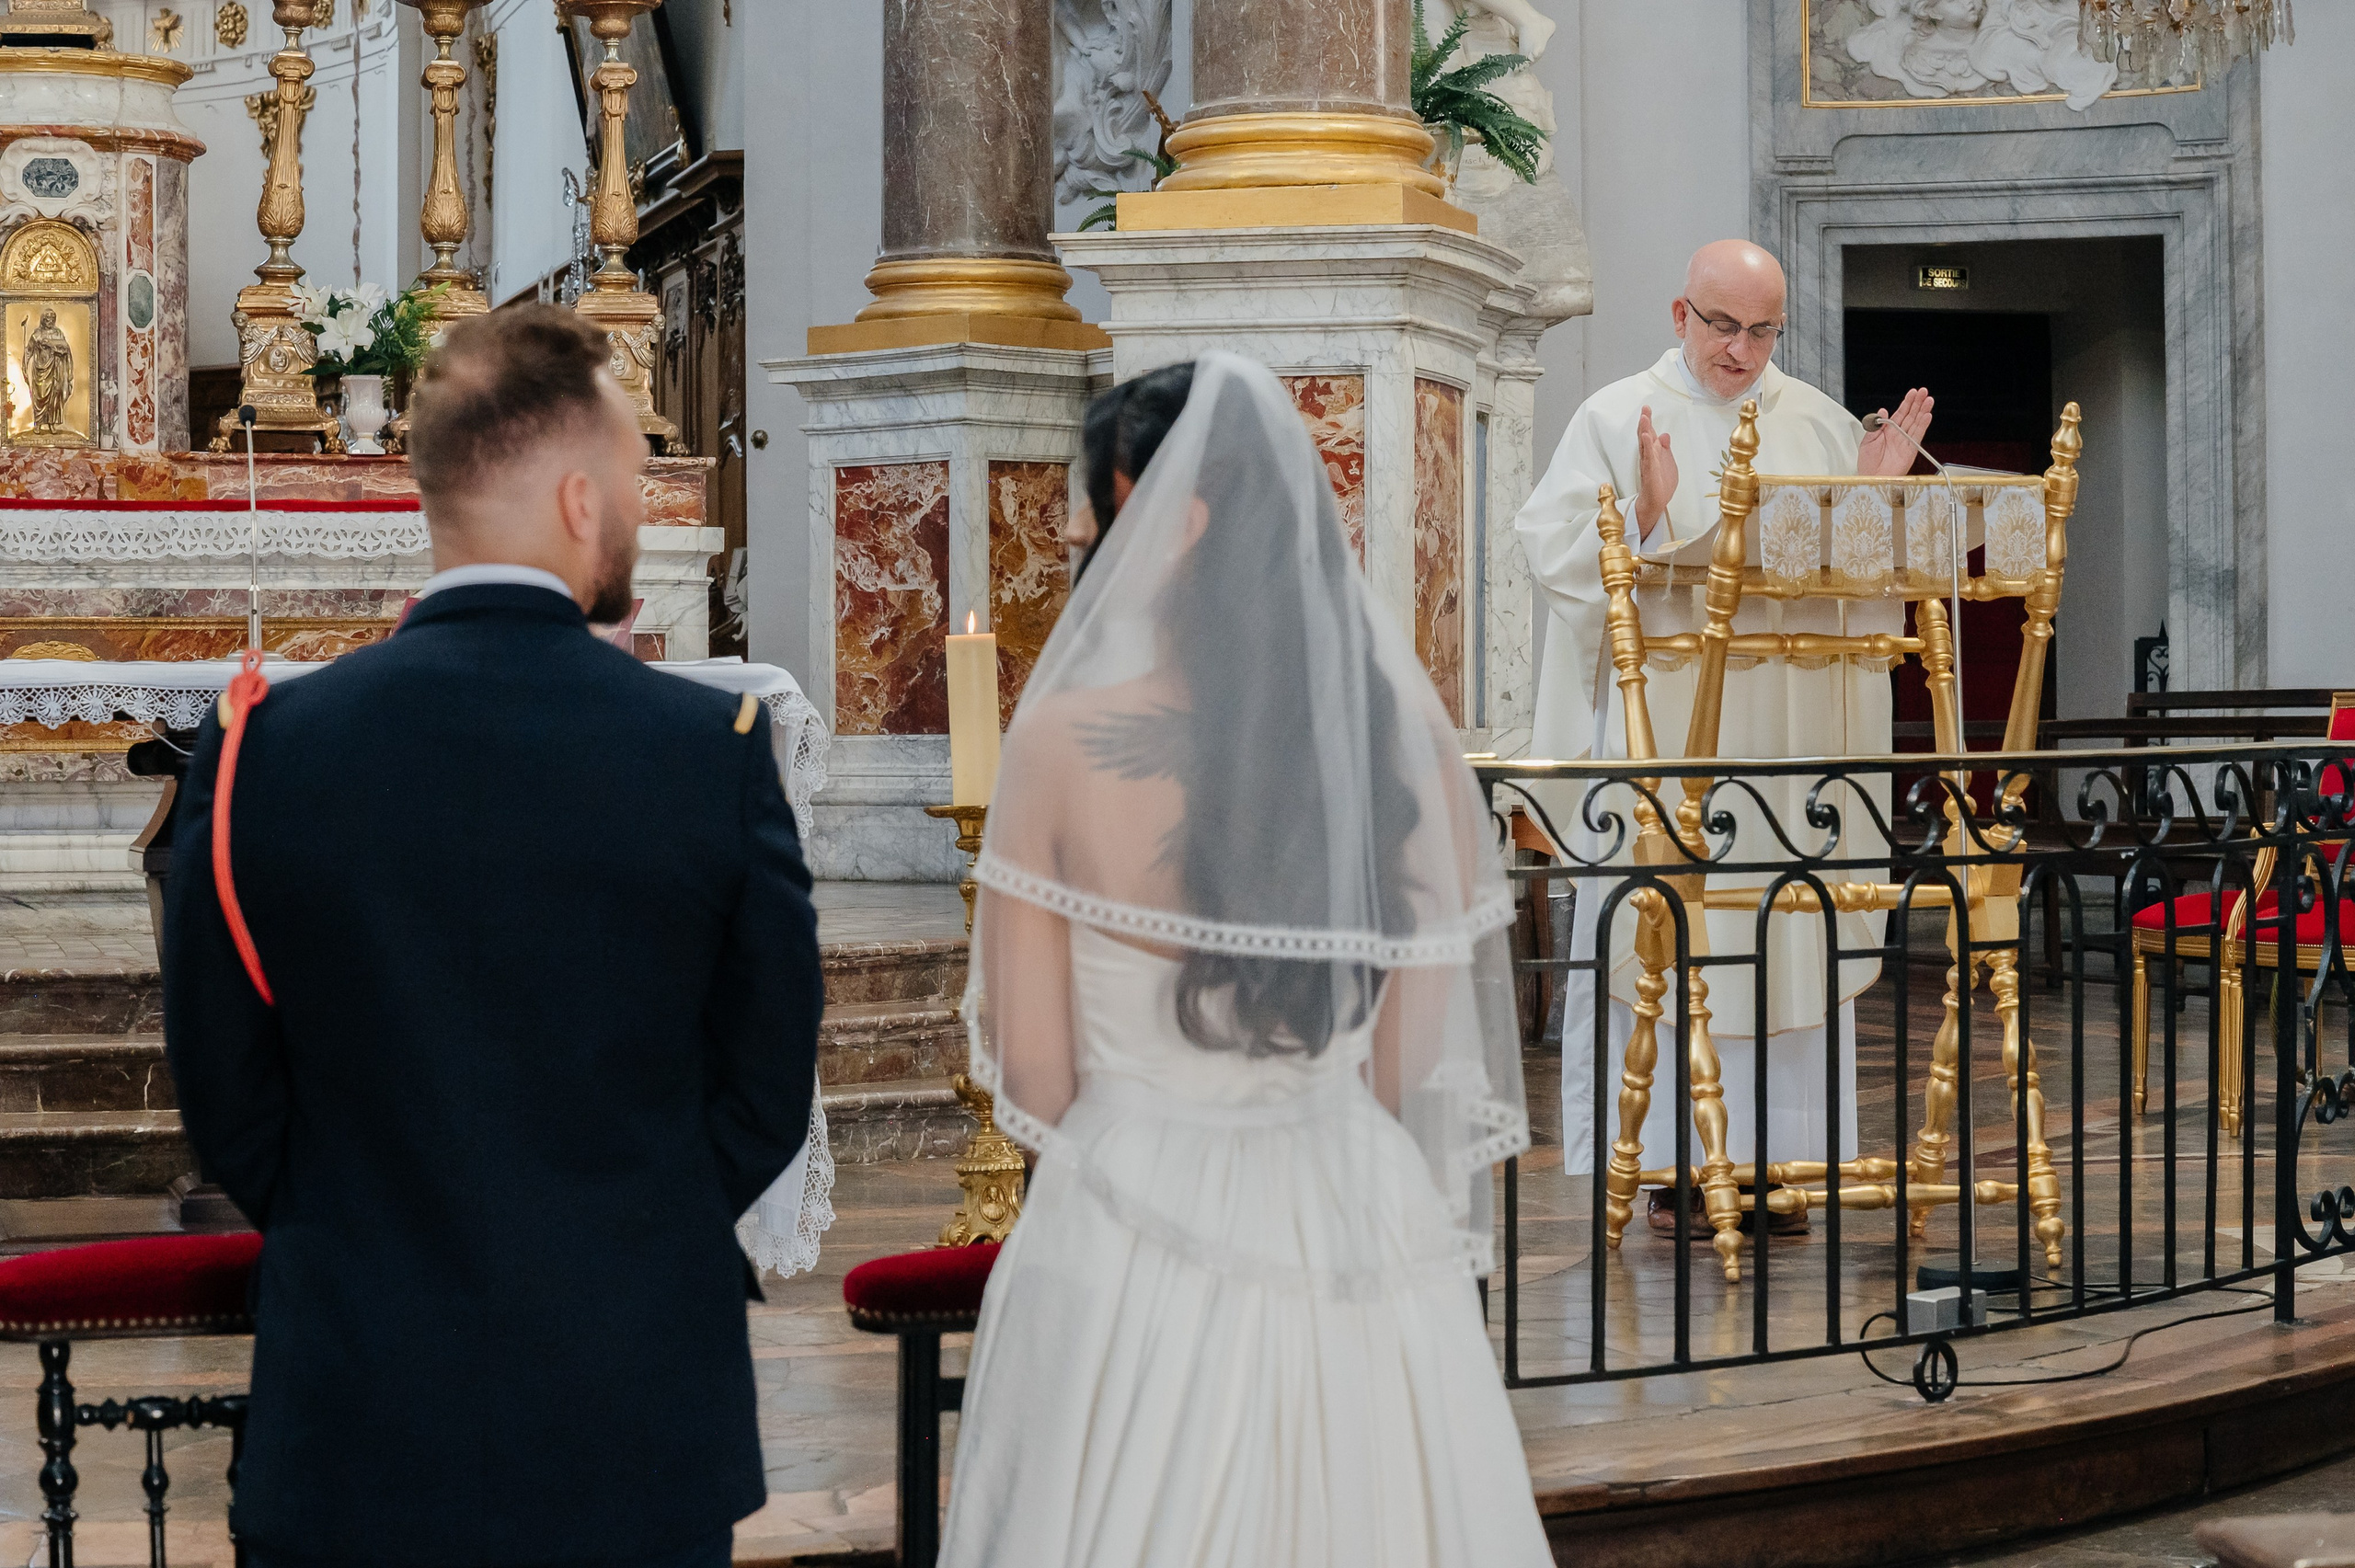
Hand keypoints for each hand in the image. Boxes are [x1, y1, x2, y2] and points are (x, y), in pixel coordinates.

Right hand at [1634, 405, 1676, 539]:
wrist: (1656, 502)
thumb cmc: (1660, 484)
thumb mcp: (1668, 463)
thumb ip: (1665, 449)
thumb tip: (1665, 435)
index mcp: (1653, 454)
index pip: (1649, 436)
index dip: (1648, 423)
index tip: (1646, 410)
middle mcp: (1648, 457)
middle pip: (1645, 437)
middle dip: (1645, 422)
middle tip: (1644, 409)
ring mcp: (1648, 464)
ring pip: (1645, 445)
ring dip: (1644, 431)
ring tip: (1644, 418)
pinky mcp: (1650, 472)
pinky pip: (1649, 458)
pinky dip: (1647, 447)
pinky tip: (1647, 437)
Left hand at [1857, 387, 1934, 477]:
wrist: (1871, 478)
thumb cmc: (1868, 464)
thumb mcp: (1867, 441)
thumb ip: (1875, 426)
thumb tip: (1882, 411)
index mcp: (1887, 431)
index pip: (1900, 413)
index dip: (1906, 402)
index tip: (1912, 393)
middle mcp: (1898, 435)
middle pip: (1911, 415)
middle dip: (1917, 403)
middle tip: (1924, 391)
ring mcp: (1905, 442)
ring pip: (1916, 423)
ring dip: (1923, 411)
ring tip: (1929, 400)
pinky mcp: (1910, 450)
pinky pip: (1917, 436)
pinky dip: (1923, 426)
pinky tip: (1927, 416)